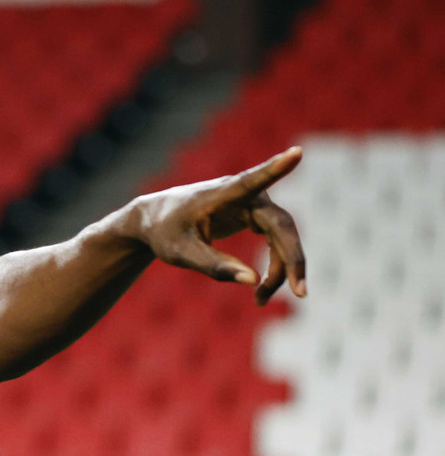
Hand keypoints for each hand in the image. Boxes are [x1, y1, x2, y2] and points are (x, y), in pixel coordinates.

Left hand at [132, 147, 306, 304]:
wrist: (155, 220)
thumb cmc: (164, 232)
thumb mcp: (180, 253)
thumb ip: (214, 266)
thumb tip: (252, 281)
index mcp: (223, 194)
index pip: (253, 180)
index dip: (275, 169)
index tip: (296, 153)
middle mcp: (245, 195)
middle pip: (281, 226)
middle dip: (291, 260)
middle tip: (301, 293)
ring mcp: (254, 204)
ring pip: (282, 238)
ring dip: (279, 270)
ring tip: (260, 302)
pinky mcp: (255, 216)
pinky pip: (276, 242)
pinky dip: (274, 267)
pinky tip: (261, 292)